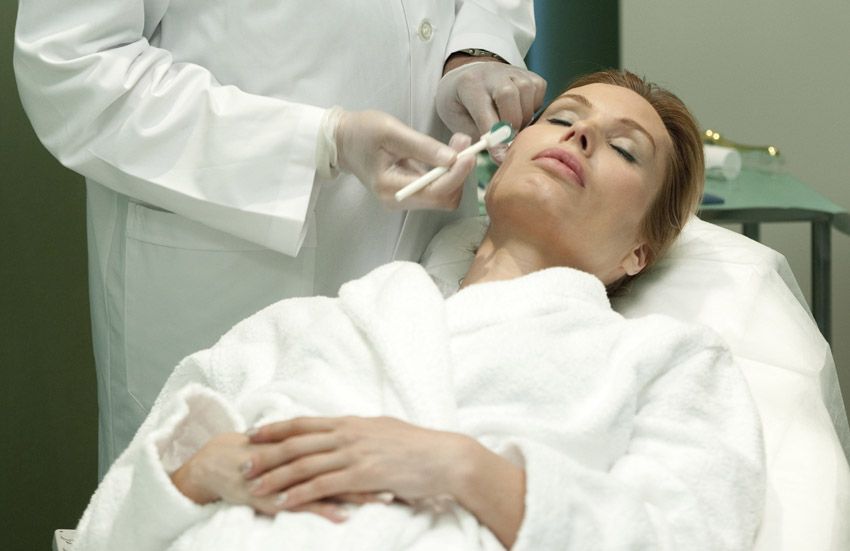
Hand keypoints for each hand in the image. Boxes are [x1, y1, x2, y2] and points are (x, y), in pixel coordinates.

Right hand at [169, 432, 389, 521]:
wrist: (221, 462)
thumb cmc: (264, 454)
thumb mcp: (298, 447)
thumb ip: (325, 446)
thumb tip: (356, 447)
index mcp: (315, 442)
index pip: (355, 446)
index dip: (381, 452)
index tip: (408, 458)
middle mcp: (307, 455)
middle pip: (350, 462)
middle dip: (379, 470)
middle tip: (408, 477)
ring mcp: (293, 475)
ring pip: (332, 483)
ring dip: (360, 491)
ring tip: (386, 497)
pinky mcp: (278, 494)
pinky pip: (305, 504)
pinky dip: (325, 510)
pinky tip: (344, 518)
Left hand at [242, 416, 475, 510]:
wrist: (444, 457)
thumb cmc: (417, 446)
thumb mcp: (383, 430)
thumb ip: (359, 431)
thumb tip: (345, 430)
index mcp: (351, 422)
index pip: (304, 423)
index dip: (276, 428)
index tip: (253, 433)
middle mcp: (348, 434)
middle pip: (297, 443)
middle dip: (266, 454)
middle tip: (241, 463)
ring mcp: (354, 454)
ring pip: (304, 465)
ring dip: (275, 476)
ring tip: (253, 486)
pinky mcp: (363, 475)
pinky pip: (323, 485)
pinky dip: (299, 494)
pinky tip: (283, 502)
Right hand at [335, 110, 475, 210]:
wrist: (343, 140)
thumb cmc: (362, 132)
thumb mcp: (391, 132)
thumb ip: (422, 147)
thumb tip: (453, 158)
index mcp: (391, 189)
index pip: (434, 192)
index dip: (456, 175)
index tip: (469, 153)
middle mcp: (399, 201)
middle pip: (443, 198)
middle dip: (459, 173)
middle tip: (463, 142)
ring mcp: (406, 199)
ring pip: (444, 195)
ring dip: (456, 172)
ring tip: (457, 143)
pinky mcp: (411, 192)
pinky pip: (437, 188)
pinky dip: (448, 172)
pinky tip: (447, 153)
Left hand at [436, 62, 545, 160]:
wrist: (467, 77)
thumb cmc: (461, 103)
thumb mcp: (457, 121)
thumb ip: (477, 135)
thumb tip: (501, 155)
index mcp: (469, 84)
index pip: (485, 113)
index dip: (495, 138)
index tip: (500, 156)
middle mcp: (492, 74)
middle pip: (508, 96)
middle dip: (511, 124)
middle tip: (507, 140)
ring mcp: (513, 71)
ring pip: (527, 93)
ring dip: (523, 117)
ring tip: (512, 126)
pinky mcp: (529, 74)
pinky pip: (539, 91)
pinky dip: (533, 107)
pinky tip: (520, 111)